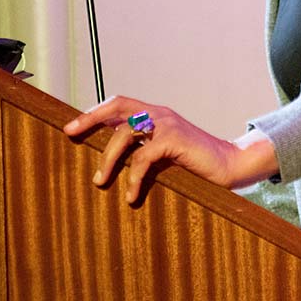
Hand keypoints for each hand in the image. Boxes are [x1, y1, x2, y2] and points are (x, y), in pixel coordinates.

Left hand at [64, 95, 277, 203]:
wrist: (228, 165)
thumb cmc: (193, 164)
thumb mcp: (164, 152)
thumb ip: (143, 149)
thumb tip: (111, 161)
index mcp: (155, 114)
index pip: (119, 103)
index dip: (95, 112)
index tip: (72, 126)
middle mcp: (159, 113)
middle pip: (118, 106)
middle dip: (91, 118)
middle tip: (71, 133)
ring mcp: (168, 124)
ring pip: (126, 133)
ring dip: (109, 158)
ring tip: (100, 182)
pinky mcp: (175, 140)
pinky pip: (144, 157)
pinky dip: (133, 177)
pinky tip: (130, 196)